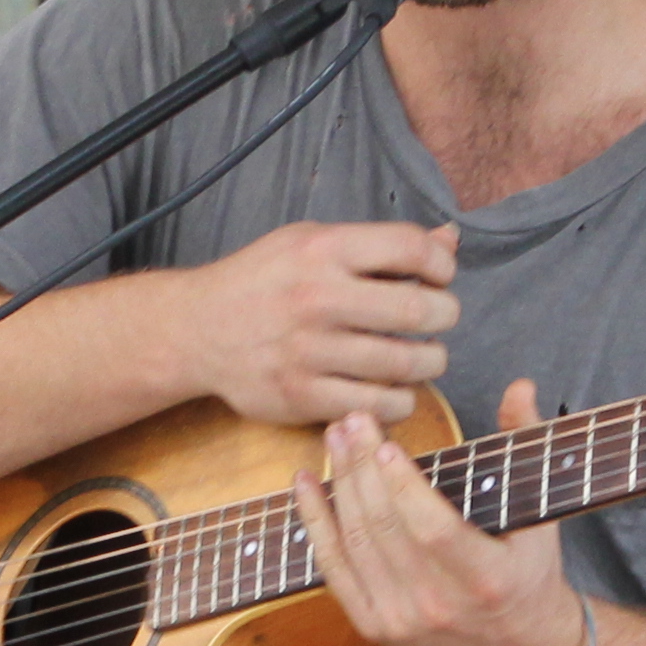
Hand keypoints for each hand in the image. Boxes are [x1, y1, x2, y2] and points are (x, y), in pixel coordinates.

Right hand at [191, 222, 459, 428]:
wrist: (197, 330)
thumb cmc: (263, 281)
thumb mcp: (313, 242)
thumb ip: (380, 245)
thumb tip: (449, 240)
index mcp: (323, 249)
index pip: (411, 248)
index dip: (441, 265)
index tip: (439, 277)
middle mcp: (317, 297)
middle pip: (417, 311)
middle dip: (444, 316)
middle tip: (438, 320)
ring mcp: (308, 351)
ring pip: (405, 365)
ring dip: (430, 362)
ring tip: (424, 357)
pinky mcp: (301, 397)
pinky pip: (377, 405)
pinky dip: (400, 400)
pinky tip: (394, 389)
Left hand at [298, 378, 592, 645]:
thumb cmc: (530, 574)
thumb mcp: (543, 516)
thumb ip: (527, 447)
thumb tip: (520, 387)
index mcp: (485, 580)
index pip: (432, 530)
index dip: (403, 487)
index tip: (384, 445)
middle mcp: (438, 607)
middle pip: (385, 530)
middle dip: (362, 469)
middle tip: (352, 422)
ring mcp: (401, 621)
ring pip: (356, 543)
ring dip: (339, 485)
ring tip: (335, 439)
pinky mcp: (373, 627)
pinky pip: (334, 568)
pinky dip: (316, 523)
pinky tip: (307, 485)